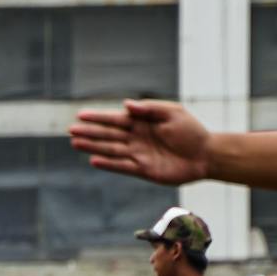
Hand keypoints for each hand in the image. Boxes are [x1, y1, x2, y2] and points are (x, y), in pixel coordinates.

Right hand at [68, 100, 211, 185]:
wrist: (205, 155)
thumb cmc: (190, 131)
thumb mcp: (172, 112)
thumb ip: (149, 109)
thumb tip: (126, 105)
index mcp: (142, 122)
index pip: (115, 119)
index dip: (98, 117)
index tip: (80, 115)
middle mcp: (136, 138)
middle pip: (108, 135)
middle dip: (90, 132)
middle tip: (71, 130)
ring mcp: (138, 154)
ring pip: (111, 150)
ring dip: (93, 147)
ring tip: (75, 143)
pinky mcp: (142, 170)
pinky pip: (121, 167)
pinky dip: (108, 164)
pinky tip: (94, 160)